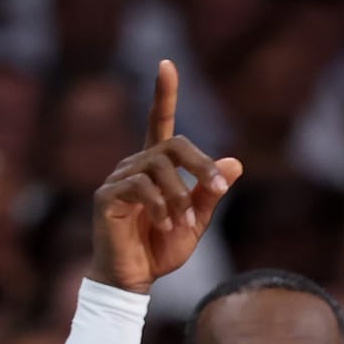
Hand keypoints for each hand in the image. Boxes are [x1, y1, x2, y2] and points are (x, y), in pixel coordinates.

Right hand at [92, 61, 240, 294]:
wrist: (134, 279)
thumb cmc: (161, 249)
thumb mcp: (195, 222)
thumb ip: (210, 193)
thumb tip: (235, 162)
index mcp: (155, 167)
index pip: (158, 122)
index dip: (163, 94)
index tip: (167, 64)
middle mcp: (135, 165)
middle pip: (171, 145)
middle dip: (200, 165)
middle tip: (218, 191)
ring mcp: (118, 178)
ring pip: (157, 167)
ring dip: (179, 196)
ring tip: (183, 224)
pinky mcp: (107, 196)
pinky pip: (139, 186)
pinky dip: (160, 206)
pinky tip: (166, 225)